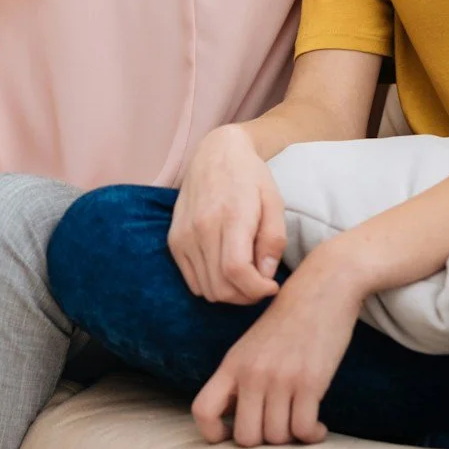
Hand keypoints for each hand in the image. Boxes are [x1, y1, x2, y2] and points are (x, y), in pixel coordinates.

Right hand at [169, 123, 285, 304]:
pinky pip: (192, 281)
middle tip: (262, 285)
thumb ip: (273, 239)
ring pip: (206, 289)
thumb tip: (266, 275)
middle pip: (221, 287)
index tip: (272, 286)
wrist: (215, 152)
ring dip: (229, 294)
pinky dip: (211, 286)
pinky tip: (225, 271)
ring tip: (246, 279)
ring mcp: (184, 235)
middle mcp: (201, 228)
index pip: (236, 271)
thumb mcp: (274, 202)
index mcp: (230, 216)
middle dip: (246, 296)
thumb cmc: (250, 177)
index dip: (257, 289)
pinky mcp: (174, 240)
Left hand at [192, 254, 364, 446]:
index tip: (234, 434)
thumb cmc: (289, 321)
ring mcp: (279, 378)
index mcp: (231, 364)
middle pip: (246, 438)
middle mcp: (251, 373)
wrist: (322, 288)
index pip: (202, 410)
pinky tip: (318, 426)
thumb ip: (241, 378)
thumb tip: (236, 419)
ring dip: (292, 438)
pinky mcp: (310, 381)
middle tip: (279, 428)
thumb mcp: (252, 345)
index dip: (213, 434)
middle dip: (265, 442)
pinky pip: (304, 430)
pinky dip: (312, 435)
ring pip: (277, 437)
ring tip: (301, 424)